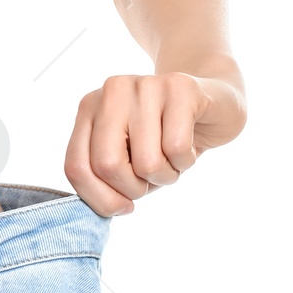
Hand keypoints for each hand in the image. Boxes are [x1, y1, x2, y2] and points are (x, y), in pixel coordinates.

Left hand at [64, 72, 241, 216]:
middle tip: (151, 179)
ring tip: (173, 157)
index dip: (99, 199)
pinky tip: (190, 143)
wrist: (216, 103)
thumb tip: (108, 207)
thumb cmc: (166, 139)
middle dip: (134, 188)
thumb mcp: (129, 161)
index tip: (123, 206)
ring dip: (166, 175)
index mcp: (90, 109)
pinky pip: (176, 148)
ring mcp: (144, 85)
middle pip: (107, 165)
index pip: (76, 166)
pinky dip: (185, 161)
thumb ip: (108, 180)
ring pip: (146, 162)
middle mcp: (111, 92)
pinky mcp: (179, 87)